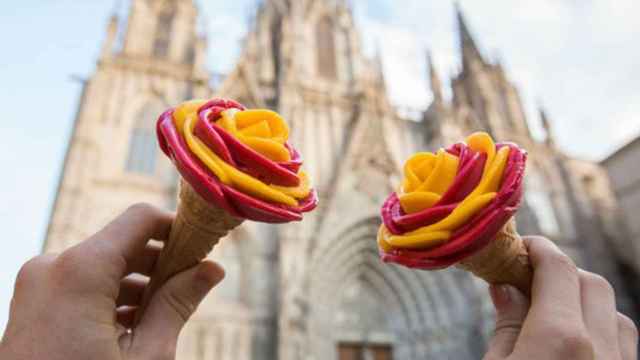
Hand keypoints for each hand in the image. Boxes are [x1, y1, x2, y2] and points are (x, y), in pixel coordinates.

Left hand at [0, 203, 224, 359]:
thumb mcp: (145, 355)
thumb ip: (177, 304)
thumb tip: (212, 270)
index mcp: (81, 271)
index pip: (141, 219)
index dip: (177, 228)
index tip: (203, 248)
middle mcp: (53, 267)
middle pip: (123, 244)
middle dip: (162, 263)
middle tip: (194, 285)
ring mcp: (38, 285)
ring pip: (103, 266)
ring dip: (139, 284)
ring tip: (166, 314)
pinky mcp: (34, 303)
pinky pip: (82, 284)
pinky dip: (112, 297)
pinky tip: (135, 325)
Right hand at [484, 236, 637, 359]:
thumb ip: (506, 328)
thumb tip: (506, 290)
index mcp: (560, 340)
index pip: (558, 269)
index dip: (539, 249)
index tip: (522, 247)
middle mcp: (602, 352)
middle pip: (593, 286)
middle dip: (562, 274)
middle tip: (529, 281)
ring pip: (618, 318)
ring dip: (587, 306)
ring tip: (552, 317)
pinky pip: (626, 350)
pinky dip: (603, 336)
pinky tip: (576, 348)